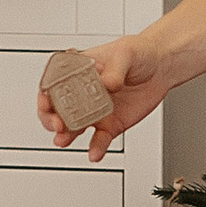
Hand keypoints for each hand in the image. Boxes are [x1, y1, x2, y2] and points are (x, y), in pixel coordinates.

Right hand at [39, 32, 171, 161]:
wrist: (161, 69)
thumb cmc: (138, 53)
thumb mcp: (126, 53)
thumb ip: (114, 69)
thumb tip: (106, 84)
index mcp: (78, 71)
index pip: (53, 83)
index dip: (45, 95)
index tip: (45, 103)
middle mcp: (81, 93)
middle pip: (57, 109)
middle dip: (51, 119)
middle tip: (57, 125)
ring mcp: (94, 111)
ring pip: (73, 128)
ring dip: (66, 136)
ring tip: (63, 140)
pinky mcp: (110, 125)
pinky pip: (99, 140)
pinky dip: (95, 148)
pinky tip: (94, 153)